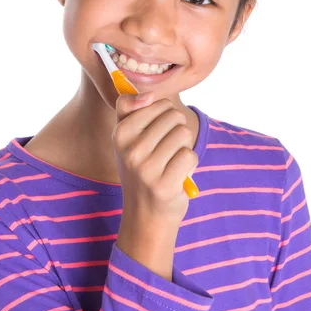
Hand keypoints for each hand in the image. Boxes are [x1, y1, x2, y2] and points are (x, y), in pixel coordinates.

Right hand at [113, 92, 198, 228]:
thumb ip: (130, 108)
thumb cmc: (141, 170)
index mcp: (120, 133)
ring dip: (183, 148)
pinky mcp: (164, 184)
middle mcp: (129, 149)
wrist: (145, 215)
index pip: (158, 103)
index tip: (152, 135)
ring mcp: (145, 168)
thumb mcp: (127, 138)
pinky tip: (177, 175)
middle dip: (175, 131)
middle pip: (174, 116)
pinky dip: (189, 164)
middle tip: (163, 152)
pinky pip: (190, 155)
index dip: (164, 116)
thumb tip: (148, 94)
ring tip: (170, 163)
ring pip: (183, 134)